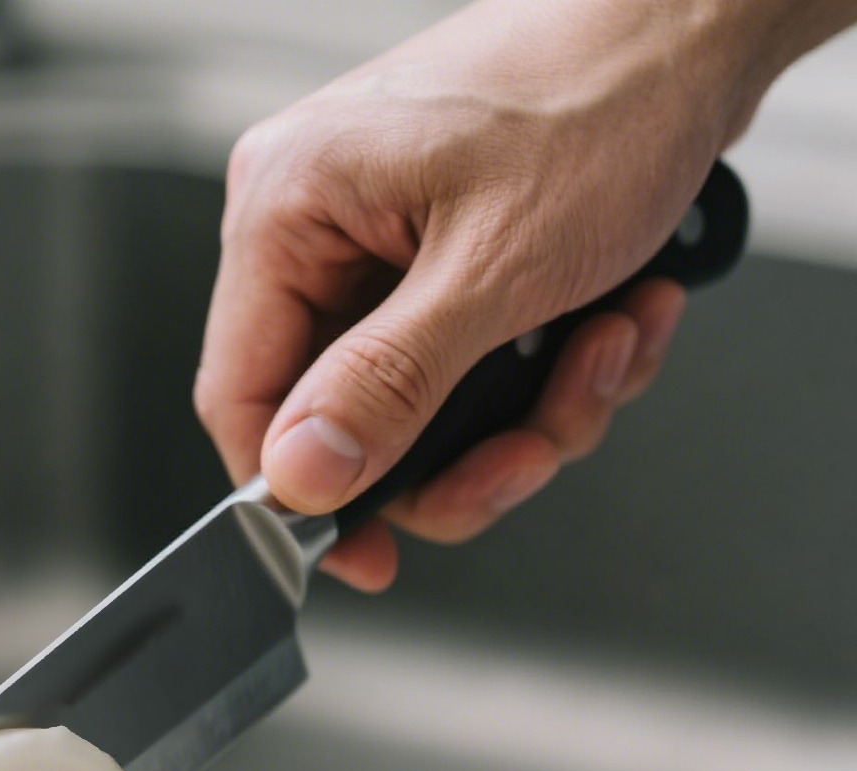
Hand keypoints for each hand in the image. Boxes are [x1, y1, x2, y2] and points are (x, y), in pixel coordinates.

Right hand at [195, 0, 784, 588]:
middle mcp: (323, 227)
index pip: (242, 392)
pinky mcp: (443, 261)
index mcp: (290, 208)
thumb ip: (387, 385)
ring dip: (525, 414)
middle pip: (345, 417)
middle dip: (457, 454)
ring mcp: (384, 245)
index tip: (367, 553)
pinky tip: (611, 320)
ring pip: (420, 407)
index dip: (298, 493)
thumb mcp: (492, 269)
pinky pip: (469, 370)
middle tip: (529, 452)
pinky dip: (550, 372)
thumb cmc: (600, 96)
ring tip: (601, 350)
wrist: (693, 25)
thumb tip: (301, 473)